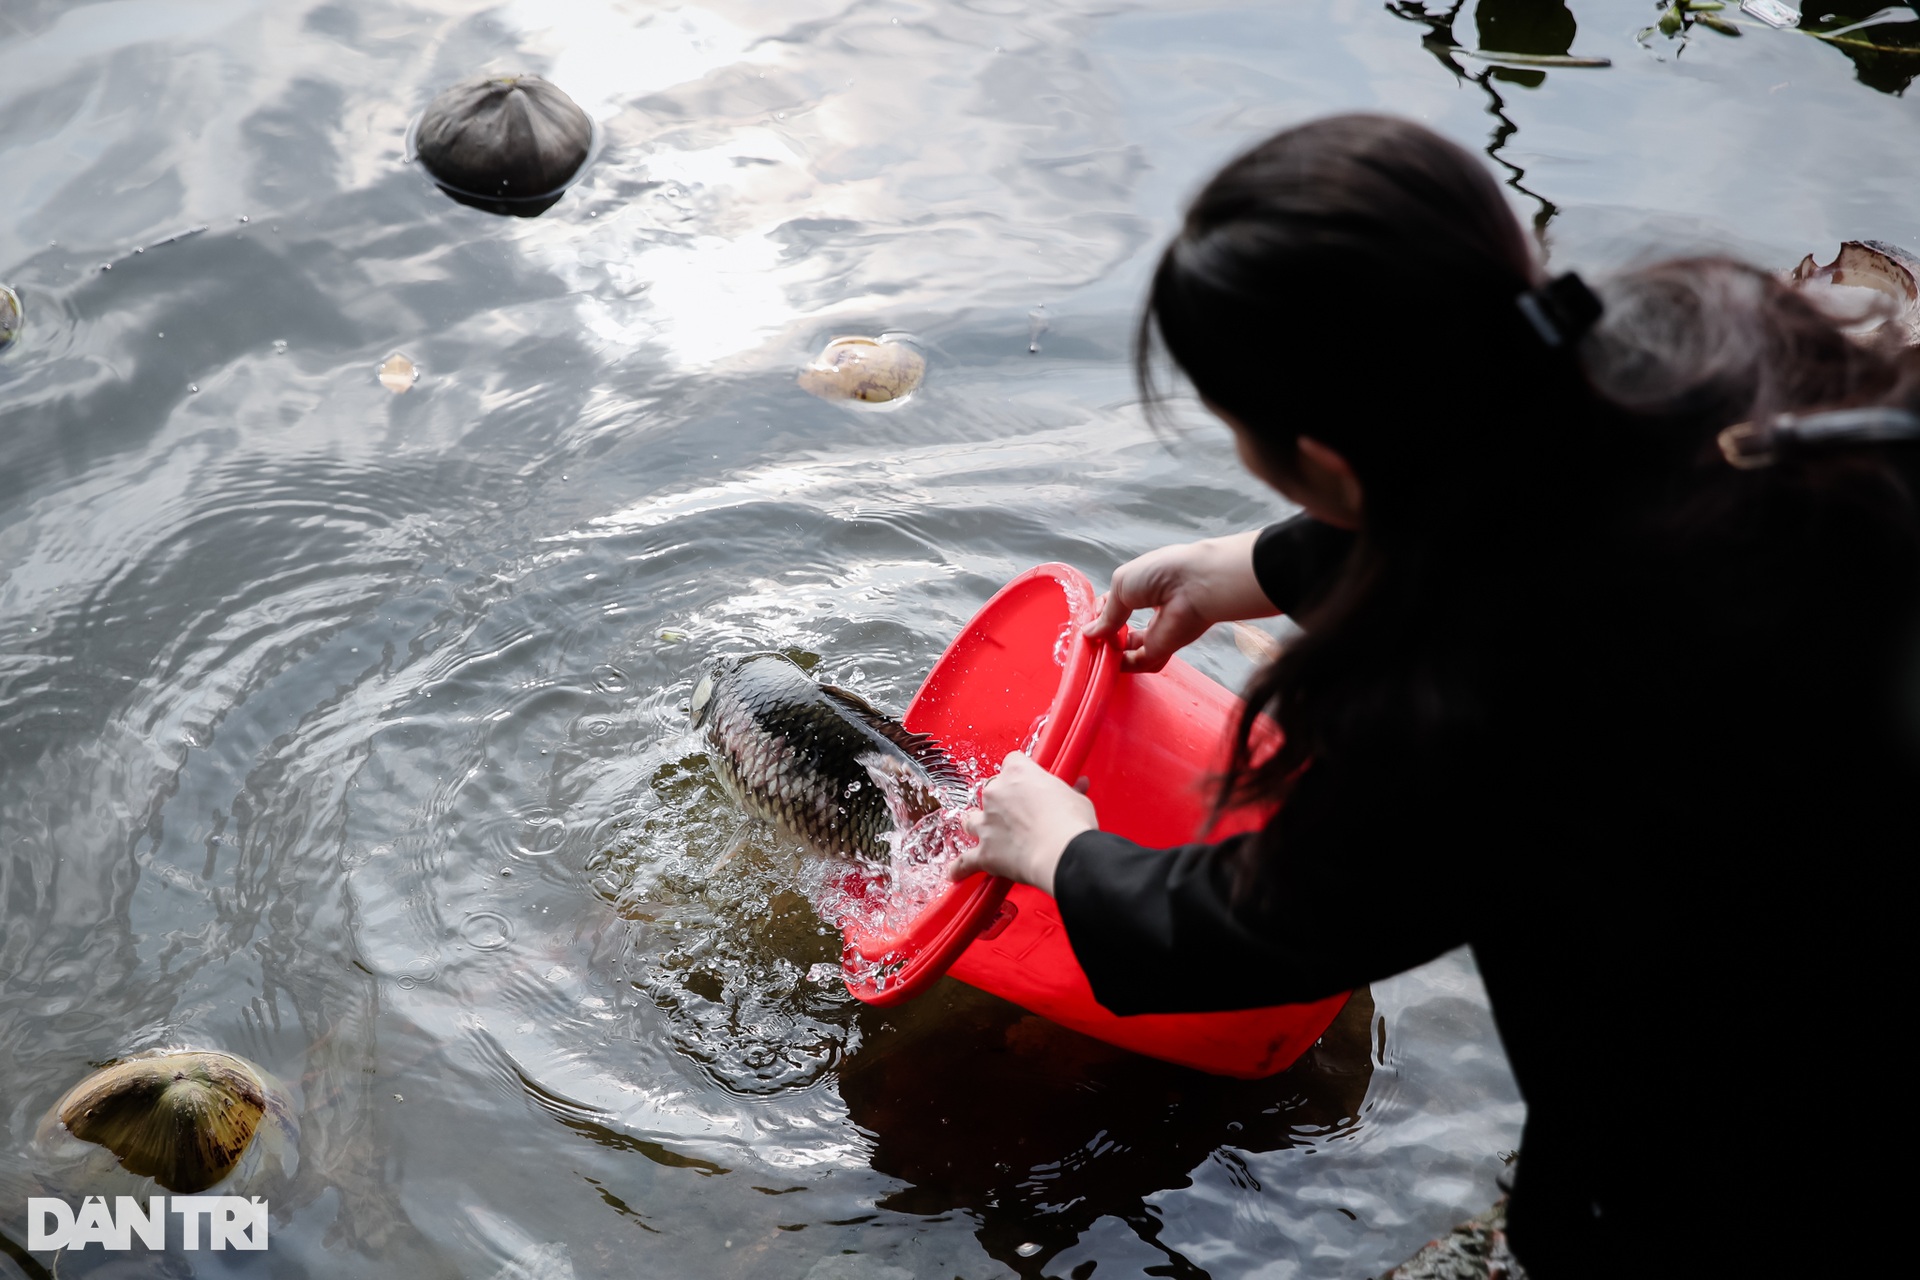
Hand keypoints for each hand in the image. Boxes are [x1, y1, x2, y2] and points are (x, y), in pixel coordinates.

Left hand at [947, 752, 1095, 895]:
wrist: (1062, 852)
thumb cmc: (1071, 823)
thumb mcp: (1077, 799)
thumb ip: (1071, 791)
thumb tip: (1079, 785)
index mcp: (1018, 773)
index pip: (1011, 762)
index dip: (1020, 774)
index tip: (1028, 783)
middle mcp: (996, 793)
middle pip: (989, 790)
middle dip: (1000, 801)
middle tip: (1017, 813)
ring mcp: (986, 823)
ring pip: (971, 820)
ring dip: (977, 825)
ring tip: (983, 832)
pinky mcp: (985, 851)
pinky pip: (966, 861)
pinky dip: (960, 868)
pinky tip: (955, 872)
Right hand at [1083, 531, 1276, 672]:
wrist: (1194, 586)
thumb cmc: (1158, 574)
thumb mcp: (1121, 585)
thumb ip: (1107, 613)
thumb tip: (1090, 632)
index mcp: (1141, 586)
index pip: (1115, 604)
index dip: (1100, 614)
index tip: (1086, 622)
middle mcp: (1149, 609)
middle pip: (1122, 629)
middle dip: (1105, 636)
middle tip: (1088, 642)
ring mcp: (1156, 631)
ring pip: (1130, 649)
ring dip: (1112, 653)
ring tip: (1095, 654)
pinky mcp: (1163, 649)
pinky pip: (1140, 662)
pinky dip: (1124, 665)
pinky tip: (1108, 663)